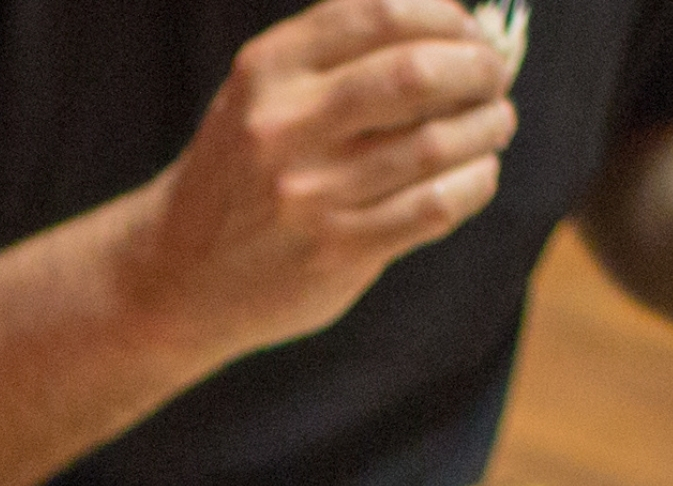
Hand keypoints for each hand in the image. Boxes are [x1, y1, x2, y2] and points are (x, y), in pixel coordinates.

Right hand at [127, 0, 519, 357]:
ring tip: (496, 124)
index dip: (444, 16)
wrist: (176, 274)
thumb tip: (456, 28)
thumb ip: (338, 57)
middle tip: (495, 77)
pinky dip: (475, 183)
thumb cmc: (242, 171)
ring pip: (436, 143)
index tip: (470, 31)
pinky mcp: (338, 250)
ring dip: (487, 127)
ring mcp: (311, 194)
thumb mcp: (262, 93)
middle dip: (477, 68)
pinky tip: (477, 174)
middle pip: (414, 73)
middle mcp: (284, 127)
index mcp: (268, 70)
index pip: (378, 13)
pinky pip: (434, 206)